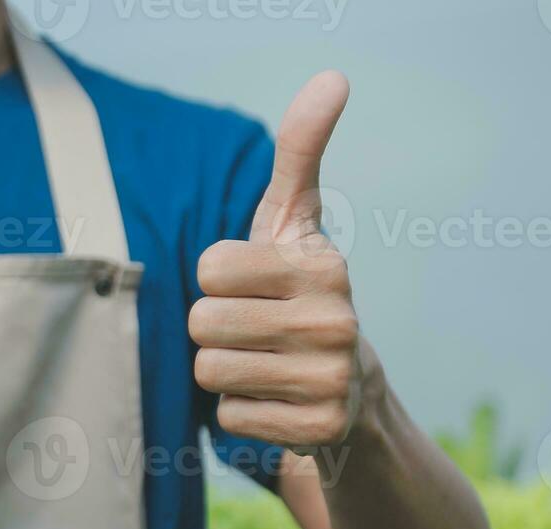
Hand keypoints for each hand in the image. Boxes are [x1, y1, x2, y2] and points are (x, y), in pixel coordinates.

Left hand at [191, 71, 373, 453]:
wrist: (348, 393)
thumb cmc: (297, 294)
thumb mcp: (295, 224)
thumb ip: (299, 154)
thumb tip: (332, 76)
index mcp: (322, 265)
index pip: (209, 267)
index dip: (217, 281)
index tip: (252, 288)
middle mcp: (335, 320)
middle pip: (202, 322)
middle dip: (213, 330)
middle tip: (254, 334)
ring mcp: (330, 378)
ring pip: (209, 370)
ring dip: (223, 371)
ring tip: (264, 365)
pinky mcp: (317, 429)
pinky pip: (228, 416)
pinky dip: (241, 411)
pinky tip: (275, 401)